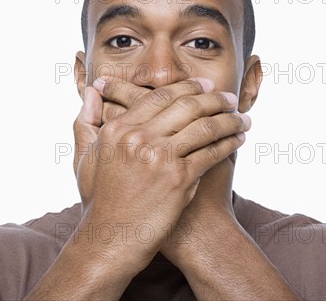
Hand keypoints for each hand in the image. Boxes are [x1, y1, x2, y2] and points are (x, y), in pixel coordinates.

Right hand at [72, 76, 249, 271]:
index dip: (188, 87)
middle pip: (188, 105)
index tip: (205, 85)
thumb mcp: (84, 156)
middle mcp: (139, 137)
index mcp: (118, 128)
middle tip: (230, 98)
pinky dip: (229, 143)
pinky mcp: (179, 178)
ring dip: (229, 119)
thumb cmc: (99, 201)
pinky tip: (238, 140)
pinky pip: (212, 152)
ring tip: (242, 119)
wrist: (111, 240)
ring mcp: (160, 157)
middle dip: (215, 98)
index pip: (160, 96)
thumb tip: (92, 90)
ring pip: (205, 126)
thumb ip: (86, 120)